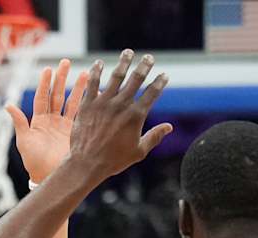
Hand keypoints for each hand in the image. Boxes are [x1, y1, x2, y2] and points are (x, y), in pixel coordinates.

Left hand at [9, 59, 79, 183]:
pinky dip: (87, 102)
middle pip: (57, 95)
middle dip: (61, 79)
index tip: (48, 69)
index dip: (45, 84)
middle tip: (66, 62)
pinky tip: (95, 91)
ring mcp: (65, 126)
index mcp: (38, 122)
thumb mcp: (24, 142)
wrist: (50, 178)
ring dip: (77, 87)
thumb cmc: (34, 163)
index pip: (42, 98)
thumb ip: (19, 123)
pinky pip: (82, 114)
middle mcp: (52, 121)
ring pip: (71, 101)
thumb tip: (8, 105)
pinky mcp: (76, 132)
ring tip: (86, 73)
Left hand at [57, 50, 171, 186]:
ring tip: (128, 52)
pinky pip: (93, 83)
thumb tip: (169, 127)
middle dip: (144, 66)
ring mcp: (104, 103)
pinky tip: (99, 63)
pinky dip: (96, 72)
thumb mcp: (138, 151)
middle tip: (149, 57)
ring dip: (124, 62)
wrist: (87, 164)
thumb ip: (154, 137)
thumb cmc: (114, 161)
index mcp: (136, 115)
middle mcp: (121, 105)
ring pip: (116, 76)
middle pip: (136, 79)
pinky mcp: (88, 104)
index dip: (160, 82)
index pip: (152, 93)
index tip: (164, 75)